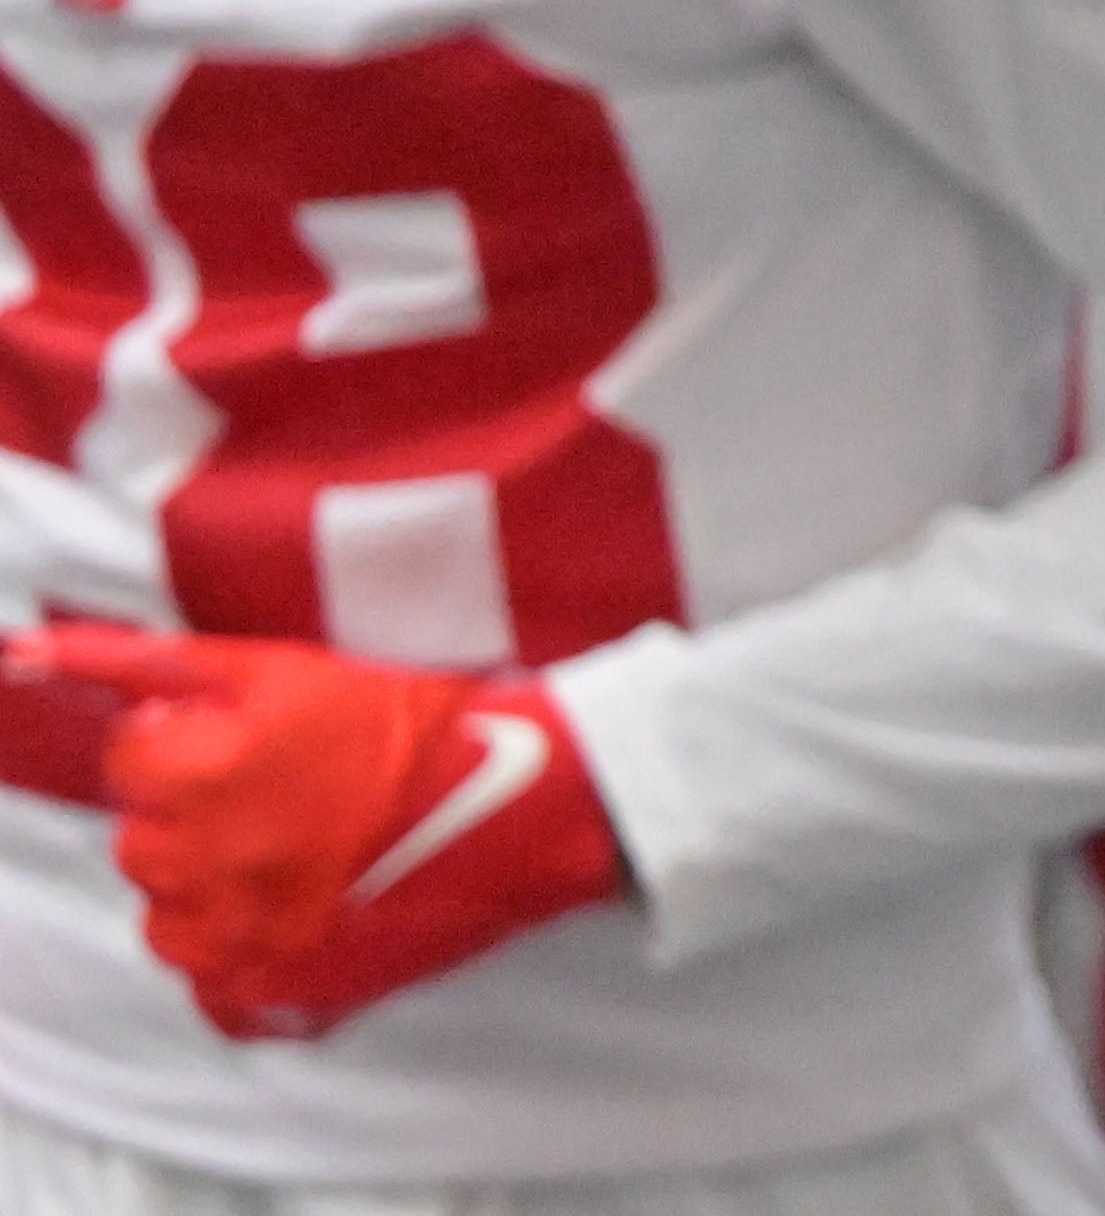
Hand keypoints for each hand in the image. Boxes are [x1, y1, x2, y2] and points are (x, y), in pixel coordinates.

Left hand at [21, 624, 624, 1036]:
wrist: (520, 807)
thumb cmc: (409, 725)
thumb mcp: (285, 666)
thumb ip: (148, 661)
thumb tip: (22, 649)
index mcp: (197, 774)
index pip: (128, 760)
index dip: (190, 739)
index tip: (253, 738)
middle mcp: (198, 863)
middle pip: (141, 838)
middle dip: (195, 811)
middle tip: (287, 790)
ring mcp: (229, 936)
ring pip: (164, 912)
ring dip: (210, 881)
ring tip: (297, 848)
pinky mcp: (266, 991)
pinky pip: (208, 983)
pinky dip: (241, 948)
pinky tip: (301, 906)